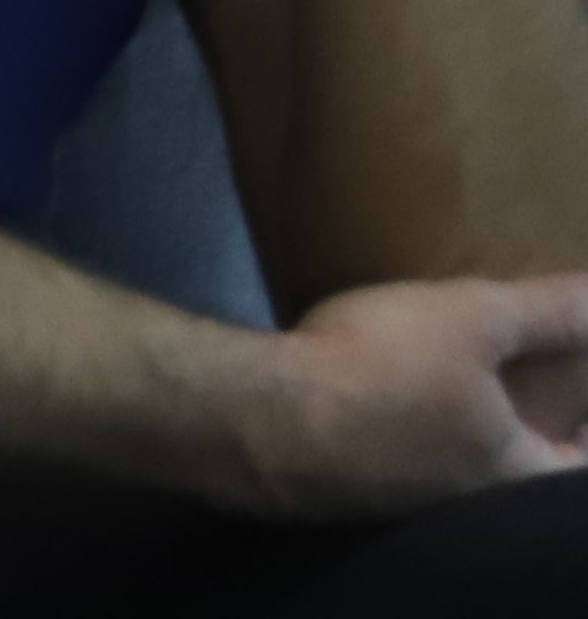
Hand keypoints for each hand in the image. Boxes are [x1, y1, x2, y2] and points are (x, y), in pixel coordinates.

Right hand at [234, 275, 587, 519]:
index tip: (579, 411)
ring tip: (453, 389)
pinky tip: (381, 402)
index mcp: (516, 472)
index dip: (585, 438)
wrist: (263, 418)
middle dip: (524, 435)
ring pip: (457, 473)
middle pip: (520, 474)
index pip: (579, 469)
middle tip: (517, 389)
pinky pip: (402, 469)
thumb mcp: (472, 319)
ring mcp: (408, 506)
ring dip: (462, 440)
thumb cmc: (383, 370)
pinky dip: (407, 440)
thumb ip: (546, 312)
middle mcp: (472, 504)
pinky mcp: (353, 497)